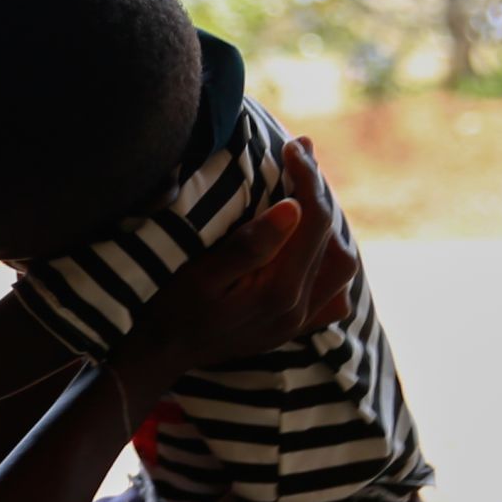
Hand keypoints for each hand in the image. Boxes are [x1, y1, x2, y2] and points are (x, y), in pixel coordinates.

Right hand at [127, 139, 359, 380]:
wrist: (161, 356)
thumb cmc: (171, 309)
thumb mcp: (200, 274)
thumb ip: (249, 245)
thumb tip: (293, 208)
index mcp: (279, 292)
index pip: (313, 222)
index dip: (307, 178)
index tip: (291, 145)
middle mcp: (298, 309)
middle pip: (331, 240)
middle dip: (320, 192)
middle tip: (301, 155)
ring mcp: (298, 322)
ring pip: (341, 266)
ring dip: (329, 226)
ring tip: (305, 192)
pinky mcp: (292, 328)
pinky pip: (332, 297)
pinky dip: (329, 265)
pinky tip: (311, 246)